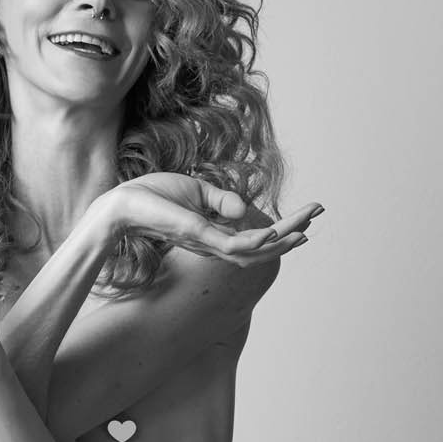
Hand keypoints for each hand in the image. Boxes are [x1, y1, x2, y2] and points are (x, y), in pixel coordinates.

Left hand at [97, 173, 321, 265]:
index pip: (257, 236)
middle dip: (292, 232)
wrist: (124, 205)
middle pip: (263, 246)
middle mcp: (215, 246)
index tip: (308, 213)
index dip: (283, 227)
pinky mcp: (198, 237)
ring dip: (282, 238)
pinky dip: (254, 239)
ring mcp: (208, 244)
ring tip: (306, 227)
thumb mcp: (195, 192)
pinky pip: (233, 245)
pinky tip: (273, 231)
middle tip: (318, 215)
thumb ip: (222, 201)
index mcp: (216, 236)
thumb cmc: (153, 197)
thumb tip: (244, 208)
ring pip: (254, 248)